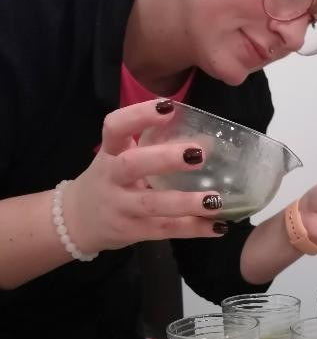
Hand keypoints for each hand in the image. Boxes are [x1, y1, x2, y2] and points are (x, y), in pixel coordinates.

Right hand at [62, 100, 227, 253]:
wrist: (76, 222)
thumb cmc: (109, 182)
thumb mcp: (119, 159)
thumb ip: (152, 149)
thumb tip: (206, 141)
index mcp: (109, 153)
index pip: (115, 127)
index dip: (139, 115)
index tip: (168, 107)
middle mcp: (111, 178)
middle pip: (132, 165)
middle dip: (164, 159)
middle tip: (198, 154)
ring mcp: (120, 207)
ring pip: (152, 204)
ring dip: (185, 202)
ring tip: (215, 199)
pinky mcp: (132, 231)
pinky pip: (165, 230)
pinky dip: (194, 229)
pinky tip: (218, 226)